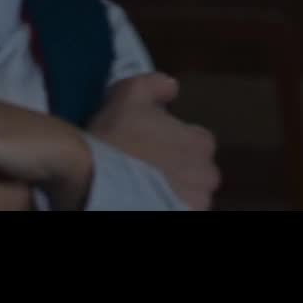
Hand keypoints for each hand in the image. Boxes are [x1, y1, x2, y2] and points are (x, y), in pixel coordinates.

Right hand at [88, 73, 219, 210]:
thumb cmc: (116, 135)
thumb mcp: (129, 94)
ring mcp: (197, 202)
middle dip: (178, 169)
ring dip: (173, 191)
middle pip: (196, 171)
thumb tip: (172, 86)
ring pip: (189, 195)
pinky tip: (143, 201)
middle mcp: (207, 175)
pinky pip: (178, 210)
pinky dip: (166, 206)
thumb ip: (156, 85)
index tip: (151, 144)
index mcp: (201, 143)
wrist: (94, 179)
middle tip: (146, 167)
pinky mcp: (183, 217)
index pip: (198, 141)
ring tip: (143, 186)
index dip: (174, 141)